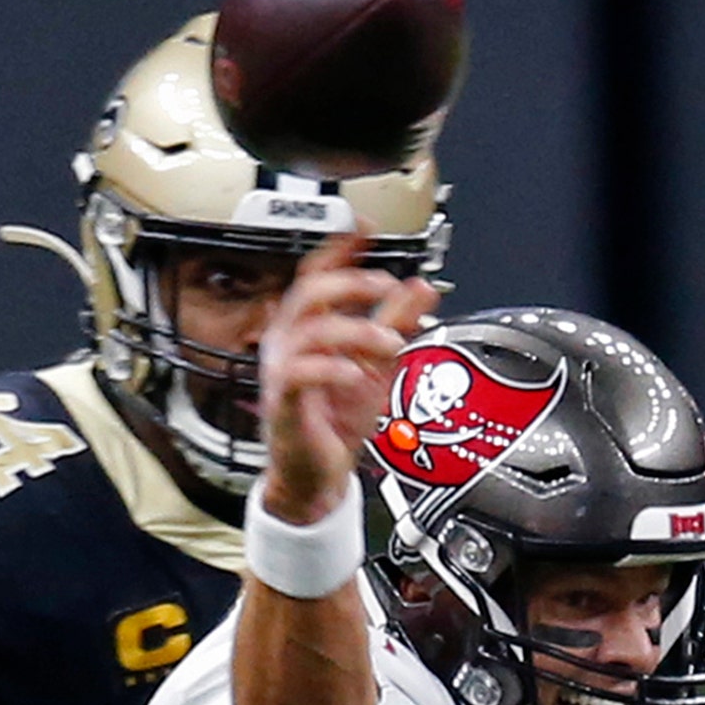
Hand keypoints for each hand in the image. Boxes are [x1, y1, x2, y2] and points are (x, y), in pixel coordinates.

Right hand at [256, 227, 437, 523]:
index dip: (339, 248)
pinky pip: (302, 373)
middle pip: (310, 292)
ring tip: (389, 342)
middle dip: (351, 282)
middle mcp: (290, 343)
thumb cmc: (335, 423)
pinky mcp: (285, 403)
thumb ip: (395, 322)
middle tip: (385, 285)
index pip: (317, 275)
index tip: (365, 227)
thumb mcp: (378, 365)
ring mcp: (284, 372)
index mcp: (308, 328)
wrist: (318, 477)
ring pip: (311, 330)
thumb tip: (420, 286)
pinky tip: (356, 374)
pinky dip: (333, 368)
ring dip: (356, 330)